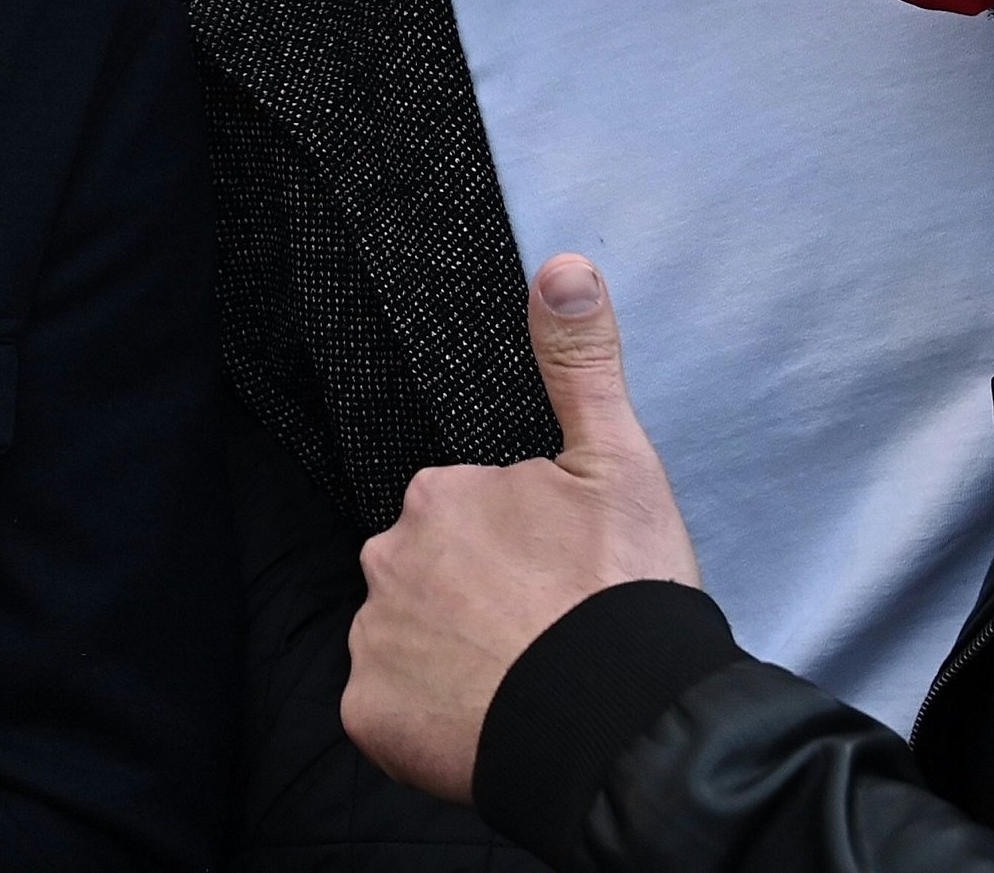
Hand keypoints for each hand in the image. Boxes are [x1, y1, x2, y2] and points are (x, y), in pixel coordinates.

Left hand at [337, 257, 699, 804]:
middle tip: (542, 633)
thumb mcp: (617, 466)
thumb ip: (581, 366)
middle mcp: (386, 558)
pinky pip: (390, 711)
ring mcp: (373, 641)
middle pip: (428, 575)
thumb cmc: (623, 594)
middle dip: (474, 600)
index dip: (517, 552)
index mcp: (438, 493)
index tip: (558, 581)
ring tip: (523, 682)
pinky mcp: (370, 717)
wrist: (623, 726)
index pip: (466, 516)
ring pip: (408, 642)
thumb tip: (562, 268)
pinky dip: (428, 721)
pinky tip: (485, 722)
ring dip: (451, 659)